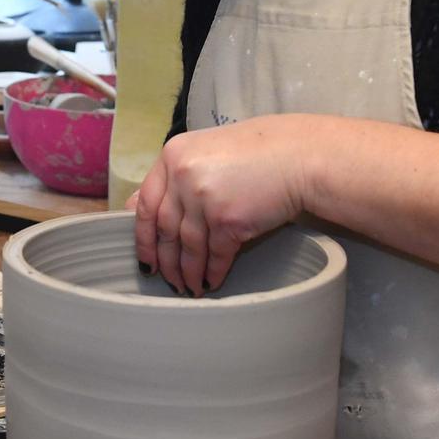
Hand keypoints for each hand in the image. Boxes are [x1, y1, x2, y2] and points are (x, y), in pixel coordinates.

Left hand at [129, 115, 321, 296]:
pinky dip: (213, 272)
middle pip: (165, 230)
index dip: (143, 237)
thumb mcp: (207, 151)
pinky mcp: (229, 220)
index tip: (147, 259)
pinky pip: (215, 254)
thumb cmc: (259, 152)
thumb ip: (176, 175)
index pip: (144, 204)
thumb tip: (137, 204)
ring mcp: (204, 198)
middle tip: (169, 281)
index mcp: (172, 155)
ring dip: (188, 272)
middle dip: (166, 262)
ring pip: (188, 247)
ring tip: (191, 287)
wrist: (301, 157)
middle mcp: (183, 176)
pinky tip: (212, 282)